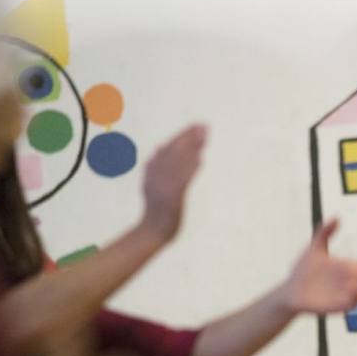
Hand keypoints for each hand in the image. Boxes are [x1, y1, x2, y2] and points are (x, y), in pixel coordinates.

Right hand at [140, 124, 206, 242]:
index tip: (196, 125)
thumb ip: (154, 165)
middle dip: (190, 137)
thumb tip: (159, 145)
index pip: (170, 147)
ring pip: (179, 163)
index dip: (183, 135)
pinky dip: (191, 169)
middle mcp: (157, 175)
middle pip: (175, 151)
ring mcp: (164, 186)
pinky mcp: (172, 198)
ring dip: (193, 148)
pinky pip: (182, 181)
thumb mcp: (151, 183)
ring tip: (205, 136)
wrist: (153, 231)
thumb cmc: (155, 208)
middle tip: (204, 125)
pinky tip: (201, 159)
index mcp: (153, 170)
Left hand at [284, 218, 356, 313]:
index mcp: (351, 268)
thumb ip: (325, 232)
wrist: (290, 290)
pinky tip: (353, 291)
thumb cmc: (304, 269)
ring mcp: (346, 296)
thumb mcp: (315, 248)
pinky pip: (350, 304)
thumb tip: (337, 217)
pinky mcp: (337, 307)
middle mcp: (352, 283)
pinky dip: (354, 299)